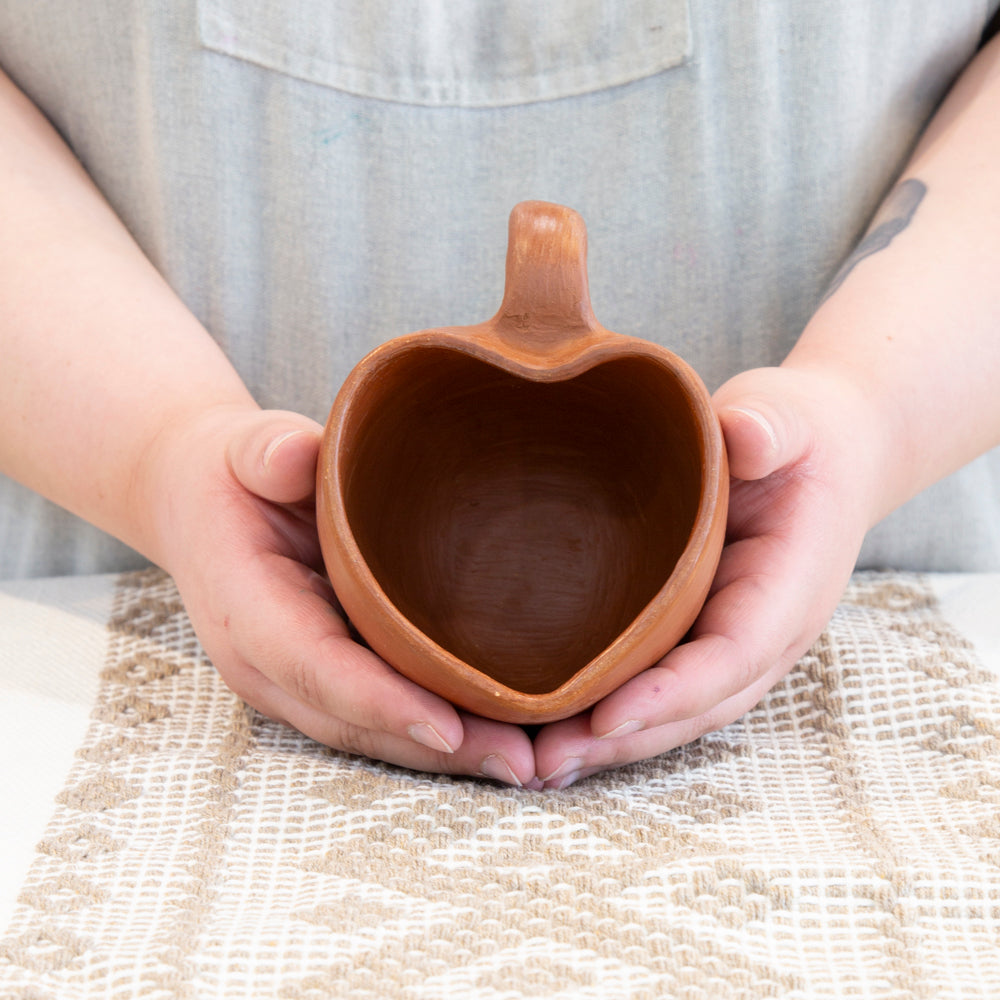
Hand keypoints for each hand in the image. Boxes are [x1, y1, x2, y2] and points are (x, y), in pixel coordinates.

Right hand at [144, 404, 537, 786]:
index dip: (381, 702)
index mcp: (247, 608)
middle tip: (521, 762)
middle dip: (436, 750)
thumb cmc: (236, 476)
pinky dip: (435, 736)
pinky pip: (378, 719)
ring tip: (524, 763)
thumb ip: (269, 451)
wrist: (202, 505)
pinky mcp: (323, 680)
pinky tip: (497, 737)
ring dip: (446, 757)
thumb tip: (297, 456)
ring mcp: (292, 682)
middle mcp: (266, 664)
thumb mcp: (248, 450)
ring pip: (370, 735)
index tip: (449, 726)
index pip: (315, 666)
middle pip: (353, 723)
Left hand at [532, 364, 883, 788]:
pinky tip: (561, 730)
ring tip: (537, 765)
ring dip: (613, 745)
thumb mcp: (785, 416)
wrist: (824, 454)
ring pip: (680, 713)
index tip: (604, 718)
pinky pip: (665, 689)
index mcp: (791, 585)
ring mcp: (739, 641)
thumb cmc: (796, 432)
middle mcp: (768, 631)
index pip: (733, 654)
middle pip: (699, 706)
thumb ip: (769, 426)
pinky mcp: (707, 635)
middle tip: (543, 761)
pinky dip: (617, 717)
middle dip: (625, 740)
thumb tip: (746, 438)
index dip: (672, 693)